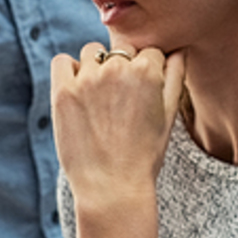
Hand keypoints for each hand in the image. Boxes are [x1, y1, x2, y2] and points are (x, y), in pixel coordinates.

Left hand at [49, 43, 185, 209]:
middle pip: (121, 50)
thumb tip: (177, 50)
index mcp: (148, 71)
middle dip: (122, 68)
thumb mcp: (169, 115)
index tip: (141, 94)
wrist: (112, 188)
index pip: (149, 51)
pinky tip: (76, 92)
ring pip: (92, 52)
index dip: (147, 72)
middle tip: (120, 100)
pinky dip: (68, 71)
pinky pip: (61, 62)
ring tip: (98, 99)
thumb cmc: (144, 155)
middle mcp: (117, 69)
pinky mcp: (63, 91)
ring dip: (95, 67)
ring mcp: (87, 79)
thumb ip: (175, 77)